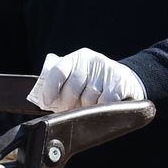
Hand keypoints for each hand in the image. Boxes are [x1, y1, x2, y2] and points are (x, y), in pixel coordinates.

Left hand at [28, 48, 144, 111]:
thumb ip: (60, 83)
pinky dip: (100, 108)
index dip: (50, 89)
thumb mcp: (76, 76)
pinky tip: (101, 105)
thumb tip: (42, 100)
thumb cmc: (92, 81)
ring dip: (85, 107)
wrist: (125, 79)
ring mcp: (106, 70)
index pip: (58, 72)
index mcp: (76, 58)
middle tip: (68, 109)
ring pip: (88, 98)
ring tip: (87, 106)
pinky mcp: (119, 82)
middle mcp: (91, 60)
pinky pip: (104, 102)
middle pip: (72, 88)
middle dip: (68, 103)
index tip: (47, 102)